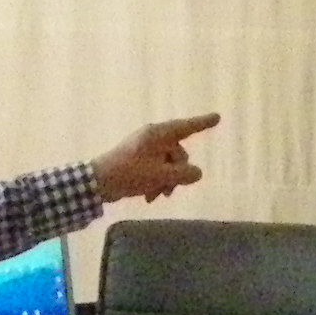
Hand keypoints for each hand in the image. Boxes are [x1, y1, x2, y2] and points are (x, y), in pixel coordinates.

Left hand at [94, 115, 218, 204]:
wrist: (98, 182)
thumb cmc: (130, 174)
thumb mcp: (161, 176)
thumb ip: (184, 174)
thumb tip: (197, 173)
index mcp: (159, 135)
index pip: (187, 127)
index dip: (203, 123)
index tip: (217, 117)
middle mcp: (153, 138)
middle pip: (178, 154)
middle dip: (177, 174)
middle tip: (168, 191)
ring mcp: (145, 148)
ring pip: (168, 164)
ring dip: (166, 181)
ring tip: (156, 196)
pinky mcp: (138, 160)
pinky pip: (156, 169)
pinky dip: (156, 182)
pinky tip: (149, 197)